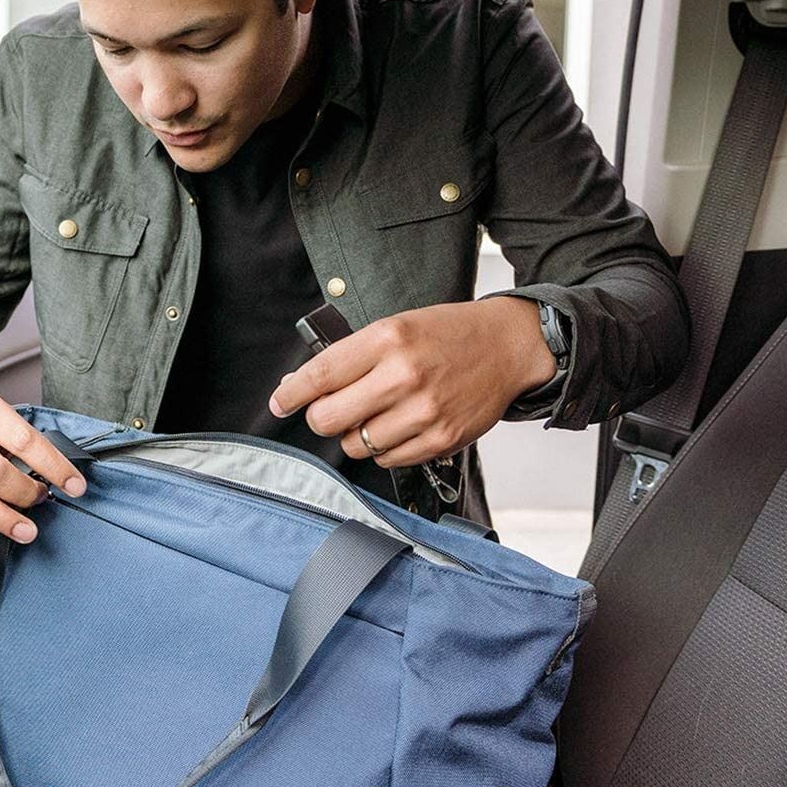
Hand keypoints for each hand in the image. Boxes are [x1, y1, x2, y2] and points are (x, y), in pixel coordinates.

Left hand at [267, 299, 555, 466]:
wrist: (507, 346)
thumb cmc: (445, 334)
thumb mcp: (395, 326)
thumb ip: (351, 357)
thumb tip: (300, 386)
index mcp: (386, 340)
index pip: (320, 375)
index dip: (291, 393)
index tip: (279, 402)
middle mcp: (403, 376)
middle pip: (328, 418)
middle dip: (320, 418)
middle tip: (327, 412)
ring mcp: (424, 412)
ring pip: (356, 445)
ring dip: (354, 436)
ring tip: (373, 416)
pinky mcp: (441, 439)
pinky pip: (387, 460)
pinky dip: (383, 449)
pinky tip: (398, 427)